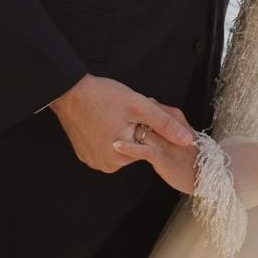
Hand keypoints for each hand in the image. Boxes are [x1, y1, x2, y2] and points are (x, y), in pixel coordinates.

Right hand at [50, 74, 194, 172]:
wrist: (70, 93)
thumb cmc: (104, 96)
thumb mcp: (140, 106)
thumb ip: (165, 124)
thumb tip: (187, 140)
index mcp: (123, 156)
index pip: (149, 145)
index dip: (150, 128)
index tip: (142, 115)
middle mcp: (108, 165)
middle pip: (135, 147)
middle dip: (136, 131)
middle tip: (125, 112)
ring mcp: (95, 161)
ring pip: (122, 148)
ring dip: (123, 133)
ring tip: (115, 115)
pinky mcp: (86, 156)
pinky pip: (106, 148)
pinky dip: (109, 136)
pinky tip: (105, 121)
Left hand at [113, 101, 198, 193]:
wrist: (206, 172)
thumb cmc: (189, 152)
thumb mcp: (175, 131)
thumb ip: (160, 121)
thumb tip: (143, 114)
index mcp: (175, 117)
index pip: (151, 106)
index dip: (133, 109)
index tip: (119, 113)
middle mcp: (171, 127)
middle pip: (145, 118)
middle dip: (126, 118)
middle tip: (108, 120)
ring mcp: (168, 143)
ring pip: (143, 132)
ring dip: (124, 131)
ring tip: (105, 129)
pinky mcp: (164, 159)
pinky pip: (144, 151)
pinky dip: (129, 148)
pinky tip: (115, 146)